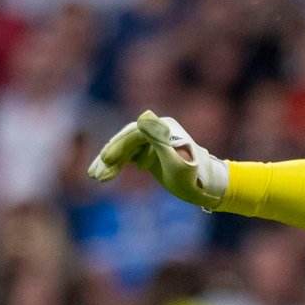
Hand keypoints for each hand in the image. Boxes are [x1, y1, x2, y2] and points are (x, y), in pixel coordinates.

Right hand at [87, 110, 227, 209]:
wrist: (208, 189)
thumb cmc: (194, 178)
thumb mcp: (177, 162)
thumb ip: (160, 140)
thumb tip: (145, 115)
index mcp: (164, 127)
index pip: (133, 134)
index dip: (118, 147)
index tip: (107, 161)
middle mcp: (157, 129)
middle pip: (126, 141)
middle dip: (110, 158)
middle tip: (96, 175)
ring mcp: (153, 141)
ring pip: (124, 150)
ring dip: (110, 164)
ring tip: (96, 177)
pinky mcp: (150, 153)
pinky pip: (128, 157)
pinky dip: (117, 166)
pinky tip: (107, 175)